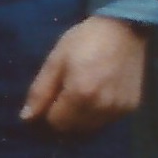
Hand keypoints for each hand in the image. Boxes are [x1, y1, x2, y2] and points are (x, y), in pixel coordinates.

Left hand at [20, 15, 146, 134]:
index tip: (50, 97)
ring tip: (81, 93)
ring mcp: (119, 109)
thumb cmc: (84, 41)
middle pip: (73, 128)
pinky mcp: (131, 107)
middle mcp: (102, 107)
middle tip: (64, 94)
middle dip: (63, 117)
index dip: (48, 113)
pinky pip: (107, 121)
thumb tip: (26, 118)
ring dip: (80, 117)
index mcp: (80, 94)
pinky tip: (98, 94)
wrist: (124, 29)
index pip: (56, 122)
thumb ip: (40, 92)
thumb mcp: (55, 61)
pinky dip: (98, 114)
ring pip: (90, 127)